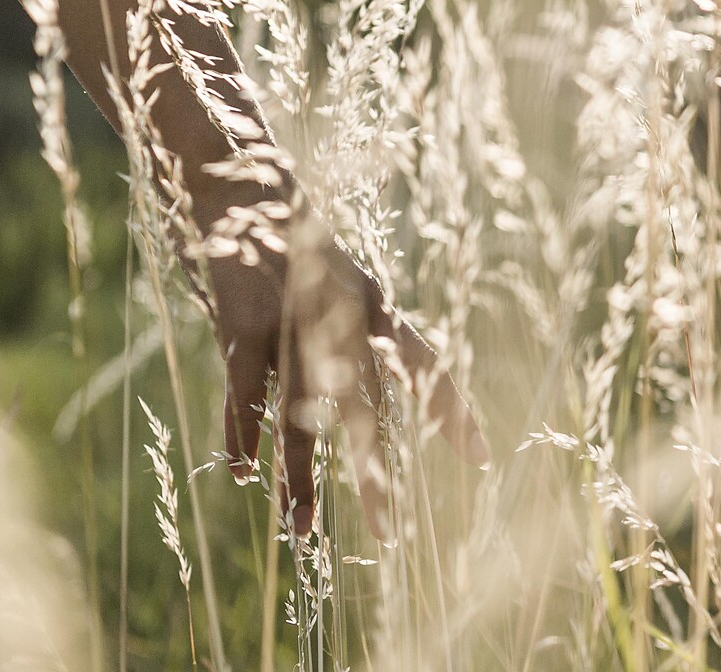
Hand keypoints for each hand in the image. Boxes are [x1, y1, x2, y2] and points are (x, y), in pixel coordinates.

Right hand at [206, 207, 488, 541]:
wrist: (239, 185)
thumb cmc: (291, 237)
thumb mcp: (338, 277)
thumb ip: (356, 326)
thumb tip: (365, 379)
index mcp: (374, 305)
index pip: (425, 365)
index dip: (451, 412)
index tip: (481, 458)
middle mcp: (342, 318)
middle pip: (365, 412)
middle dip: (374, 475)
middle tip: (387, 535)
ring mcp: (293, 325)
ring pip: (302, 418)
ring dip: (301, 478)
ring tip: (303, 531)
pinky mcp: (246, 328)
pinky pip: (246, 397)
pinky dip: (241, 436)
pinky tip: (240, 473)